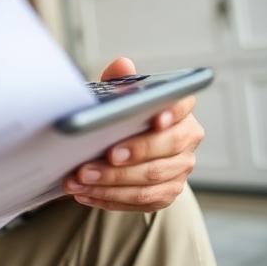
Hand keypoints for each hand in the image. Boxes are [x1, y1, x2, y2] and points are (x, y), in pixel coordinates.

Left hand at [63, 57, 204, 211]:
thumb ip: (120, 82)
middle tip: (104, 156)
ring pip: (152, 178)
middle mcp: (186, 139)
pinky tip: (85, 194)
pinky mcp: (167, 193)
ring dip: (113, 180)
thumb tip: (121, 65)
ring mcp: (179, 168)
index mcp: (179, 110)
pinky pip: (141, 201)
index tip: (156, 119)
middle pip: (167, 147)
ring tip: (80, 178)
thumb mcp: (118, 98)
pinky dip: (110, 198)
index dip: (173, 112)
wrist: (125, 151)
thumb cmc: (121, 119)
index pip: (183, 106)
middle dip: (134, 153)